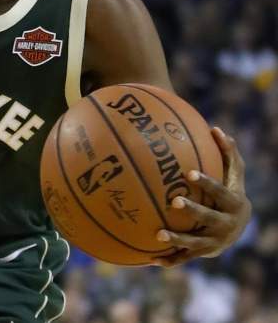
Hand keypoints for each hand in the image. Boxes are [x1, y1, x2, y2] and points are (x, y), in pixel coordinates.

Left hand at [154, 127, 250, 266]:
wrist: (237, 228)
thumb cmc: (230, 193)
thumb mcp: (233, 176)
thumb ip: (227, 154)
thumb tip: (215, 127)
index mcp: (233, 204)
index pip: (221, 192)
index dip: (207, 183)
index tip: (189, 173)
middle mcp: (226, 225)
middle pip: (209, 218)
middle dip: (193, 211)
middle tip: (174, 201)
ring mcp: (215, 242)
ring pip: (195, 243)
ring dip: (177, 239)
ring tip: (158, 234)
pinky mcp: (203, 254)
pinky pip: (184, 258)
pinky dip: (170, 260)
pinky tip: (150, 260)